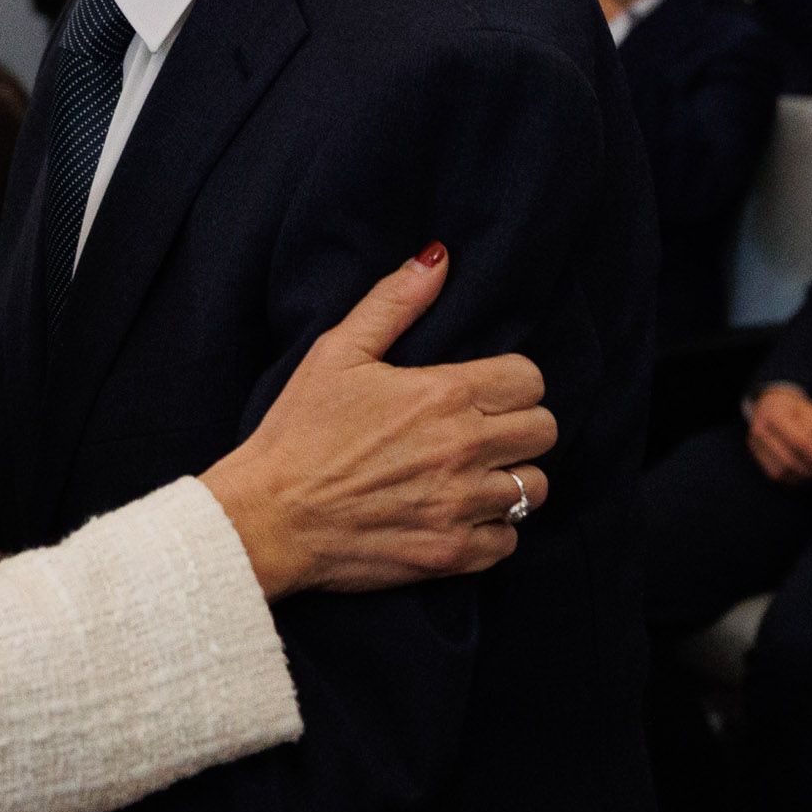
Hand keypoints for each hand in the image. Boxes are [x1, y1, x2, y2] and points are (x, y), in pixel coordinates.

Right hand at [197, 247, 558, 596]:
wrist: (267, 518)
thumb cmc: (298, 432)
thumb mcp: (337, 352)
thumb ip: (394, 303)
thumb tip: (438, 258)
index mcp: (444, 394)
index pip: (530, 380)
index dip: (512, 382)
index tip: (486, 392)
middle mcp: (463, 449)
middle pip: (545, 432)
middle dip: (519, 427)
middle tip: (484, 432)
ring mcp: (459, 506)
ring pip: (534, 489)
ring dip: (510, 479)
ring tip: (474, 475)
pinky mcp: (449, 554)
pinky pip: (508, 543)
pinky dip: (492, 532)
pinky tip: (459, 514)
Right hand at [744, 385, 811, 481]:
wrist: (771, 406)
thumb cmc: (796, 409)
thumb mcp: (808, 412)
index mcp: (773, 415)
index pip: (799, 443)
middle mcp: (759, 430)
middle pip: (788, 461)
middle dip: (810, 469)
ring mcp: (755, 445)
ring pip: (780, 472)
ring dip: (801, 477)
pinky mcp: (756, 456)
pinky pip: (775, 475)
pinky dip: (792, 479)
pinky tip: (806, 476)